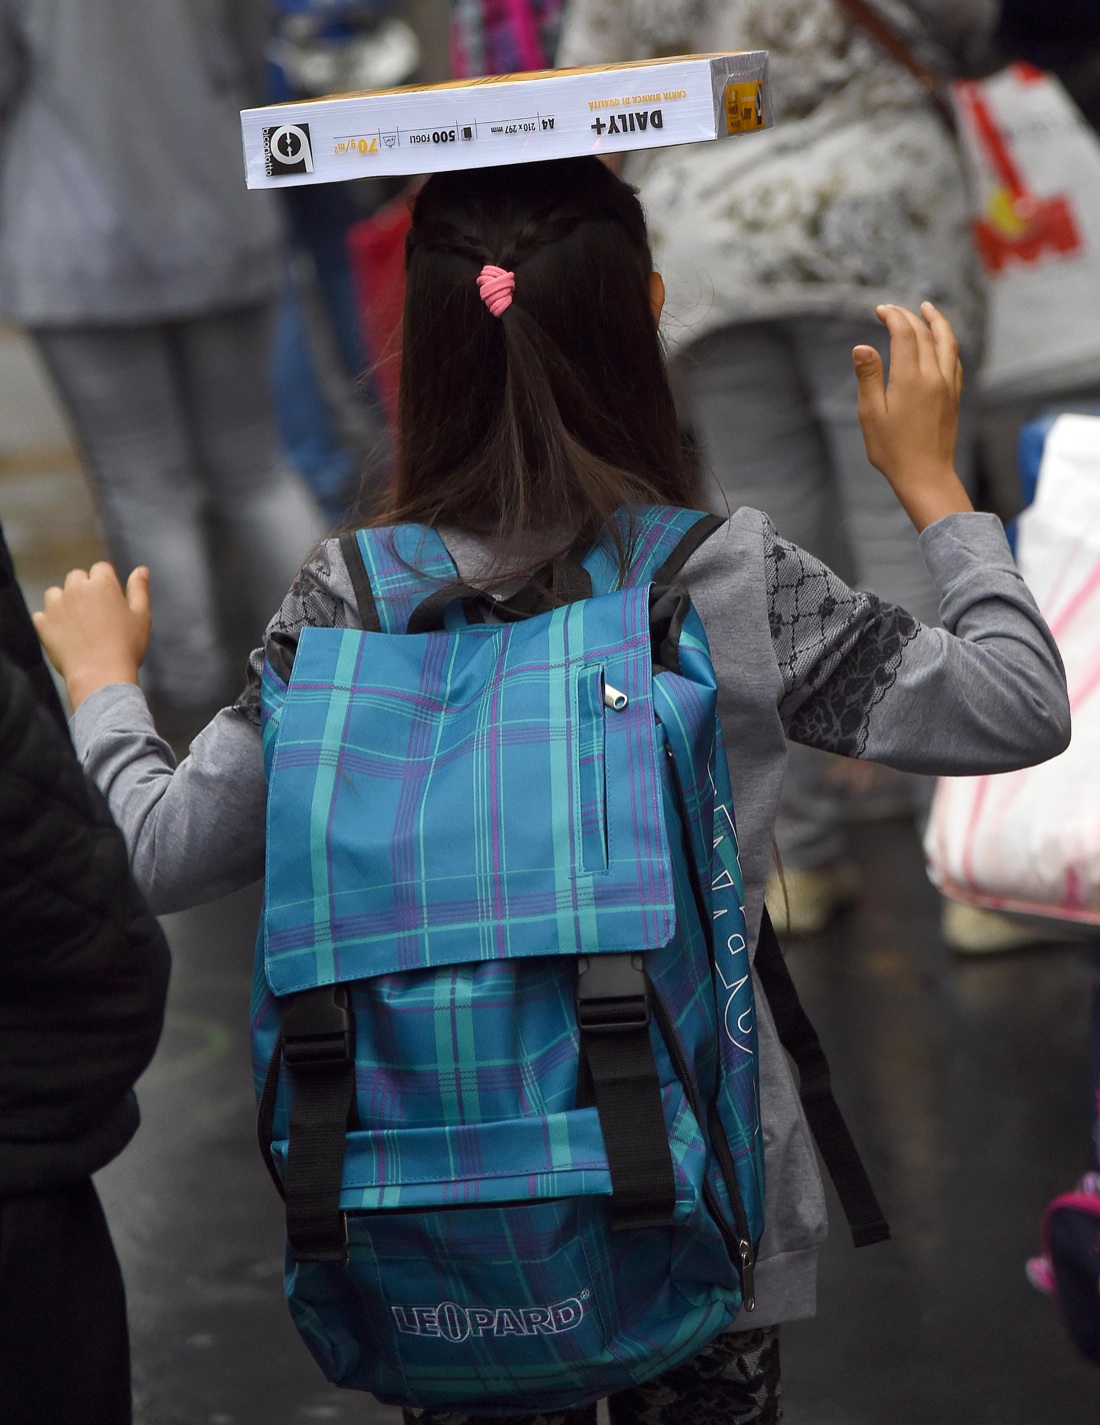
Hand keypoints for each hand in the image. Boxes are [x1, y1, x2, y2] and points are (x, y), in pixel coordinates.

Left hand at [33, 562, 150, 708]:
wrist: (100, 675)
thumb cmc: (126, 646)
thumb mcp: (142, 616)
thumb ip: (140, 589)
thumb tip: (141, 569)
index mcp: (102, 583)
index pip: (101, 568)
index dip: (107, 582)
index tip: (111, 600)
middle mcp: (76, 588)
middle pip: (77, 577)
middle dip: (84, 589)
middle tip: (95, 613)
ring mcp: (56, 605)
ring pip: (56, 593)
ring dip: (64, 602)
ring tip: (77, 624)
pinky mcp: (43, 623)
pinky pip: (42, 615)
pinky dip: (50, 622)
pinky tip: (63, 635)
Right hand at [854, 302, 972, 531]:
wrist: (926, 476)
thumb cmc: (893, 450)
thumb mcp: (871, 415)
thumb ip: (868, 377)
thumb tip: (861, 346)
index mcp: (910, 379)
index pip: (905, 333)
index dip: (893, 316)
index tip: (880, 310)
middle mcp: (934, 376)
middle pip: (925, 333)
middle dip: (908, 316)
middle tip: (892, 310)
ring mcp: (948, 385)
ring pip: (947, 342)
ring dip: (936, 321)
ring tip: (927, 309)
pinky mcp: (954, 395)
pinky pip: (954, 359)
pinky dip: (947, 343)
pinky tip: (940, 342)